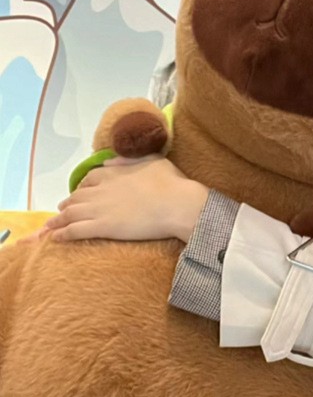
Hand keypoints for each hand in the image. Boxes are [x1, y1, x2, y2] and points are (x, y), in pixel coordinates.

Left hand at [44, 157, 208, 242]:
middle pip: (76, 197)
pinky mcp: (102, 227)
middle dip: (67, 204)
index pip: (89, 179)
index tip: (79, 192)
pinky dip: (62, 233)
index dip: (82, 187)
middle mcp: (101, 189)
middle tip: (62, 210)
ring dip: (58, 220)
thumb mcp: (153, 160)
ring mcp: (100, 208)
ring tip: (51, 226)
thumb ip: (129, 159)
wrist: (177, 204)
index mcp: (113, 172)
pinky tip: (55, 238)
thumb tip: (111, 159)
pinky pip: (75, 230)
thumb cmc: (172, 183)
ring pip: (71, 213)